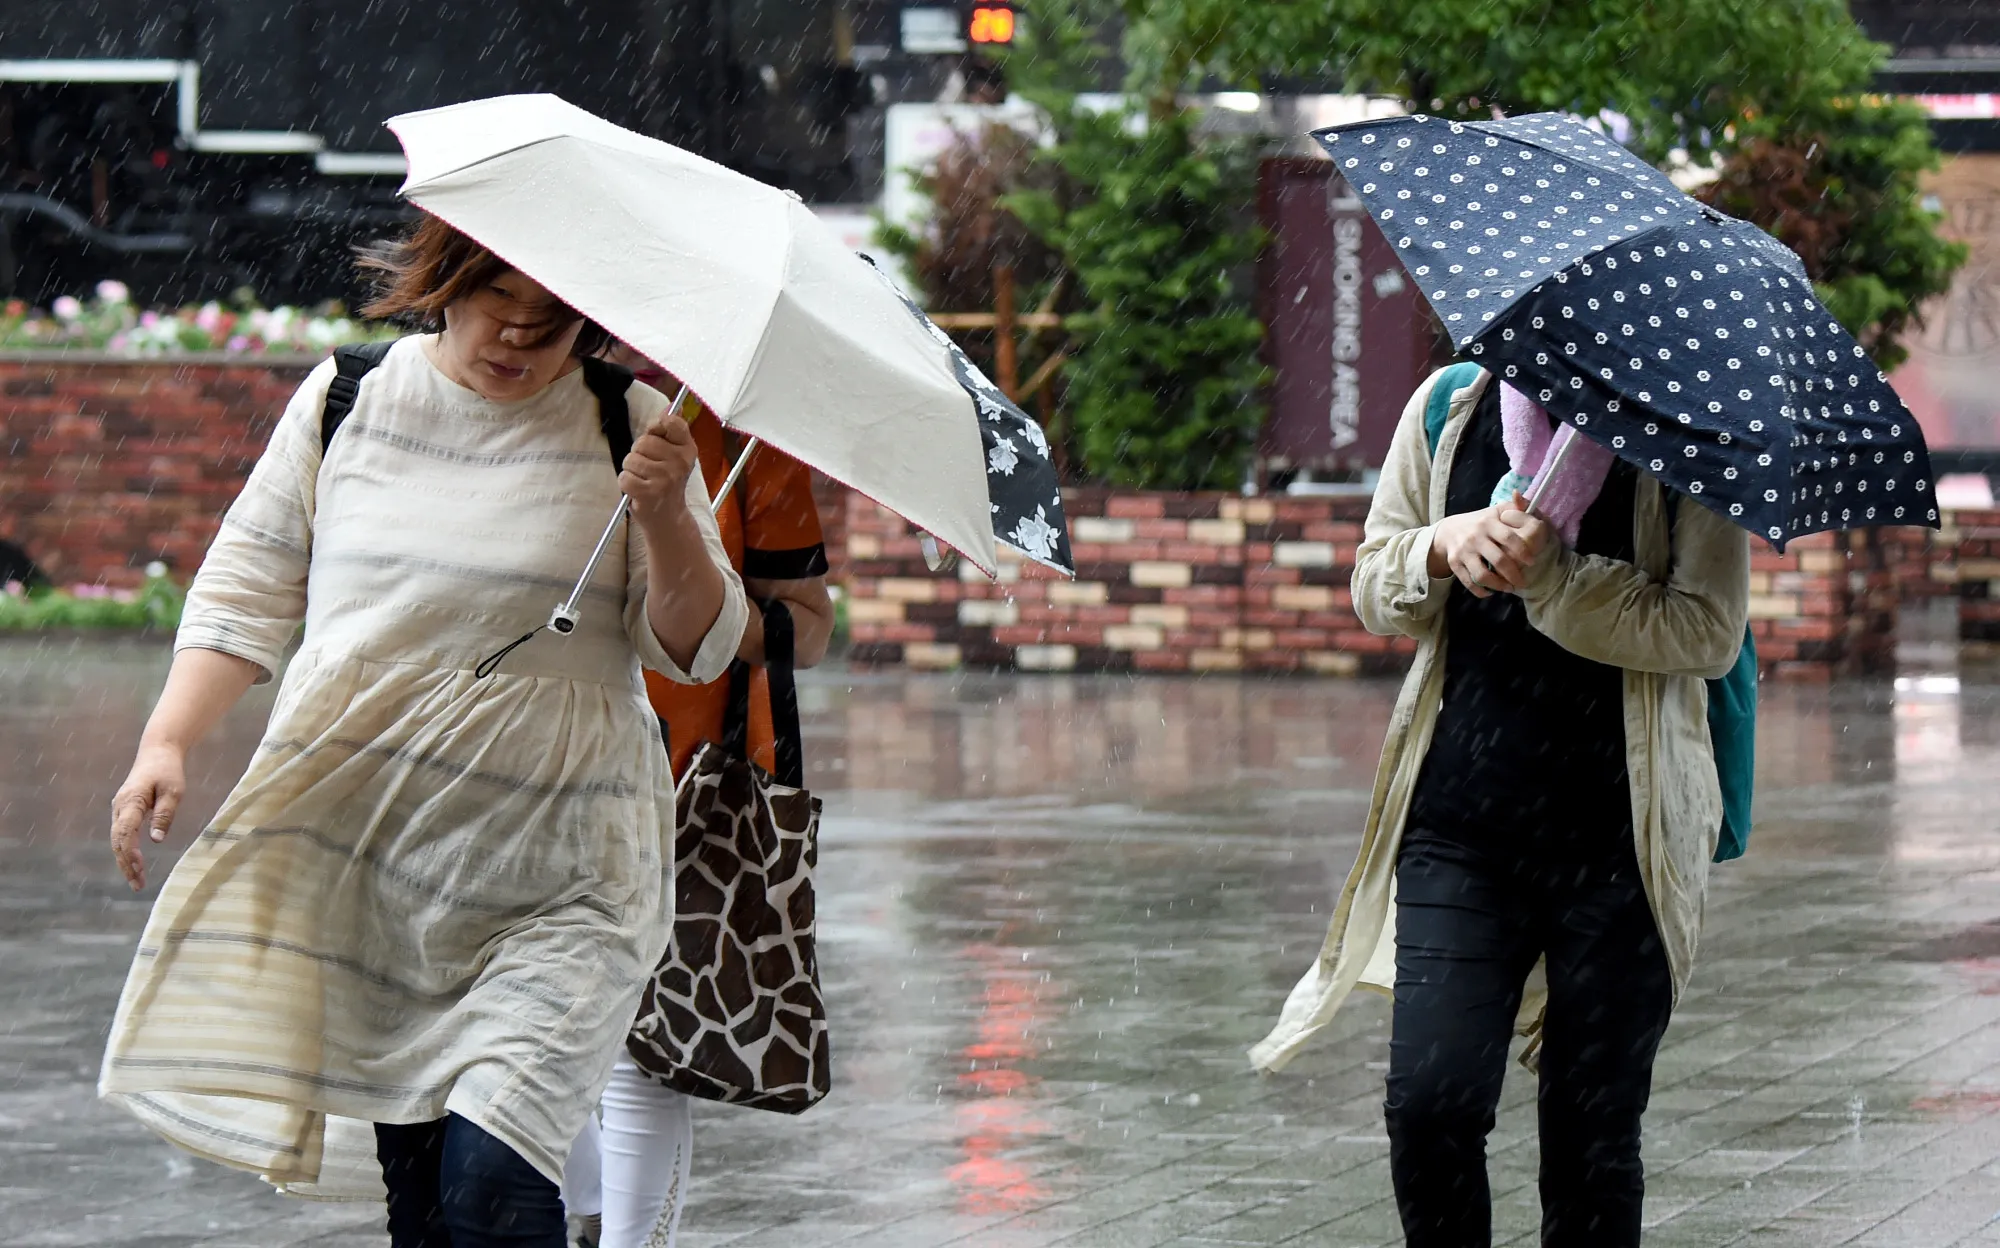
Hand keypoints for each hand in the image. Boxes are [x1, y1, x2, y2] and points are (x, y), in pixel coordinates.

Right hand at [110, 741, 187, 890]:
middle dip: (125, 865)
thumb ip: (165, 815)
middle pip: (117, 841)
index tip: (139, 870)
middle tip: (138, 885)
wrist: (157, 752)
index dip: (130, 854)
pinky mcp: (123, 811)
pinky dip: (126, 851)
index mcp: (131, 801)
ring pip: (117, 840)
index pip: (125, 833)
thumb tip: (157, 840)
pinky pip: (121, 835)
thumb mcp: (174, 791)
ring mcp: (119, 809)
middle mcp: (120, 807)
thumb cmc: (168, 771)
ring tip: (137, 881)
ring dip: (125, 861)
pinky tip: (134, 865)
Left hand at [620, 415, 698, 528]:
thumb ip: (672, 429)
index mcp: (688, 449)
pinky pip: (624, 477)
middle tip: (649, 468)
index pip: (670, 422)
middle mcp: (679, 462)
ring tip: (644, 480)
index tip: (656, 439)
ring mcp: (665, 478)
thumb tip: (673, 404)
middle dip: (639, 453)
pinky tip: (637, 490)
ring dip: (631, 470)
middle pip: (643, 442)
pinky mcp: (649, 493)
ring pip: (631, 459)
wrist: (669, 518)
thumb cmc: (668, 482)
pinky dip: (625, 484)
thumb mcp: (675, 454)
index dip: (656, 428)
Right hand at [1427, 491, 1549, 596]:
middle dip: (1514, 574)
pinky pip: (1468, 582)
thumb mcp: (1496, 511)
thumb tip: (1519, 494)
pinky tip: (1490, 592)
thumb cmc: (1480, 522)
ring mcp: (1463, 552)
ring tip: (1509, 588)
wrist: (1448, 531)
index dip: (1523, 551)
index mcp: (1488, 523)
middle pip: (1498, 560)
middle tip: (1523, 582)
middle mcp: (1475, 537)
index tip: (1532, 561)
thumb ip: (1513, 506)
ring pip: (1482, 575)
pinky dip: (1480, 591)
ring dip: (1498, 585)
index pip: (1508, 538)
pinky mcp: (1454, 564)